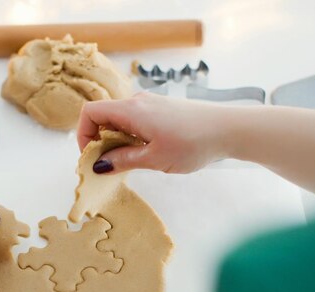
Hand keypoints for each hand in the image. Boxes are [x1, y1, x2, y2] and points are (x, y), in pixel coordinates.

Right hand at [77, 93, 230, 173]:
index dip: (83, 134)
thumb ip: (122, 160)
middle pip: (103, 116)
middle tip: (109, 165)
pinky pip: (134, 120)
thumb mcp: (154, 158)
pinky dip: (130, 136)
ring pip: (119, 120)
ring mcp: (150, 104)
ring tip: (130, 162)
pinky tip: (145, 153)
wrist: (230, 129)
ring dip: (116, 140)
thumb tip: (98, 166)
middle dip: (99, 141)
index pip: (90, 112)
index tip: (92, 157)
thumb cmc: (193, 143)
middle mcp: (137, 102)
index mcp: (131, 110)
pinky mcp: (161, 110)